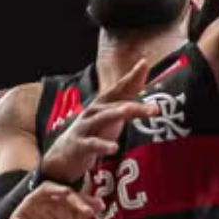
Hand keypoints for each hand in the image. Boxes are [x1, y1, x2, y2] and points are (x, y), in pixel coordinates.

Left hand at [0, 181, 107, 218]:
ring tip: (99, 205)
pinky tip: (99, 209)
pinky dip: (90, 210)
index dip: (57, 189)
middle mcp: (49, 201)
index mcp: (33, 200)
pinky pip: (81, 213)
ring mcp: (60, 210)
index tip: (67, 193)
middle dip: (76, 199)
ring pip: (76, 202)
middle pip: (65, 194)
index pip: (46, 189)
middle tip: (86, 208)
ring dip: (87, 202)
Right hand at [40, 56, 157, 184]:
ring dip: (117, 113)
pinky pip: (92, 144)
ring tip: (130, 111)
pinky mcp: (80, 145)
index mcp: (103, 104)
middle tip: (155, 108)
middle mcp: (94, 111)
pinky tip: (114, 147)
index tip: (144, 63)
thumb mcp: (110, 117)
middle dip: (135, 105)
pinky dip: (103, 145)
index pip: (119, 88)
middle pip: (116, 105)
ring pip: (103, 118)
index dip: (132, 76)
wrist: (64, 155)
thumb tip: (146, 88)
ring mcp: (85, 127)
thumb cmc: (92, 132)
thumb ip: (127, 104)